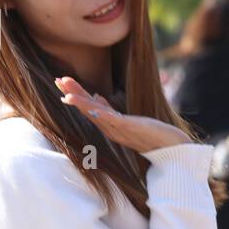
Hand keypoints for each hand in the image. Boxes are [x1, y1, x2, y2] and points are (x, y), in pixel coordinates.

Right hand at [55, 76, 192, 153]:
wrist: (171, 149)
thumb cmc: (152, 135)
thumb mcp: (128, 120)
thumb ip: (110, 110)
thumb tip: (97, 97)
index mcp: (109, 126)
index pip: (88, 109)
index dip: (75, 95)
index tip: (62, 83)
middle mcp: (110, 130)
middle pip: (86, 109)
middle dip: (72, 94)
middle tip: (57, 80)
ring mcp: (118, 130)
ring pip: (94, 112)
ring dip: (79, 100)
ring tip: (65, 89)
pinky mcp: (128, 127)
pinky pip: (108, 117)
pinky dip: (96, 109)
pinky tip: (88, 100)